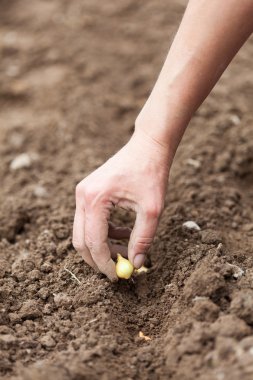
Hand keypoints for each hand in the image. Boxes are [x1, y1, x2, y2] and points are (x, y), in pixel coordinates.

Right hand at [72, 129, 170, 280]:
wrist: (147, 146)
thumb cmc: (151, 173)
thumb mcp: (152, 209)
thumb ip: (143, 239)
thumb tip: (135, 264)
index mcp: (95, 199)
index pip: (94, 242)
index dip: (105, 263)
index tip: (119, 277)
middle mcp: (83, 196)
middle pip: (81, 240)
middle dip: (98, 259)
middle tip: (118, 270)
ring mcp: (83, 193)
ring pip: (83, 232)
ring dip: (101, 246)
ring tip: (126, 248)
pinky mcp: (88, 192)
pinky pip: (89, 221)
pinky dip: (103, 232)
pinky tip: (123, 231)